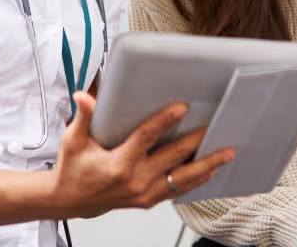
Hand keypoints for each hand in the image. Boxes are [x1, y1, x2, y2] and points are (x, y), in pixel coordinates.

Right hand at [52, 92, 234, 217]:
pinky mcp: (149, 200)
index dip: (165, 121)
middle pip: (173, 158)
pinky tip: (211, 170)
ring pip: (183, 179)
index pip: (147, 138)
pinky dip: (197, 181)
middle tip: (214, 127)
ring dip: (207, 165)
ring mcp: (145, 193)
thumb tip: (84, 96)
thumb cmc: (73, 170)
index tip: (181, 108)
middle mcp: (136, 180)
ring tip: (226, 153)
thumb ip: (84, 117)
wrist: (69, 201)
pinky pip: (178, 191)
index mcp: (119, 163)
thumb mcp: (74, 141)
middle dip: (196, 141)